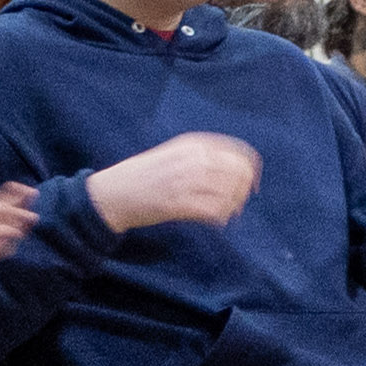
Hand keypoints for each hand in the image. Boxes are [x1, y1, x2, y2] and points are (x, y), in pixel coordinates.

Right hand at [91, 131, 262, 232]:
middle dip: (244, 190)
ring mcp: (185, 181)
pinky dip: (220, 217)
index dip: (251, 170)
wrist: (114, 193)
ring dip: (233, 205)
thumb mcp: (175, 153)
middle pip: (238, 172)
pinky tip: (215, 220)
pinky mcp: (177, 203)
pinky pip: (214, 211)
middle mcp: (192, 159)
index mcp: (193, 144)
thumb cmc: (146, 175)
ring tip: (225, 213)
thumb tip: (237, 168)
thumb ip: (202, 155)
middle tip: (239, 203)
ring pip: (229, 193)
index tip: (251, 184)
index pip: (238, 152)